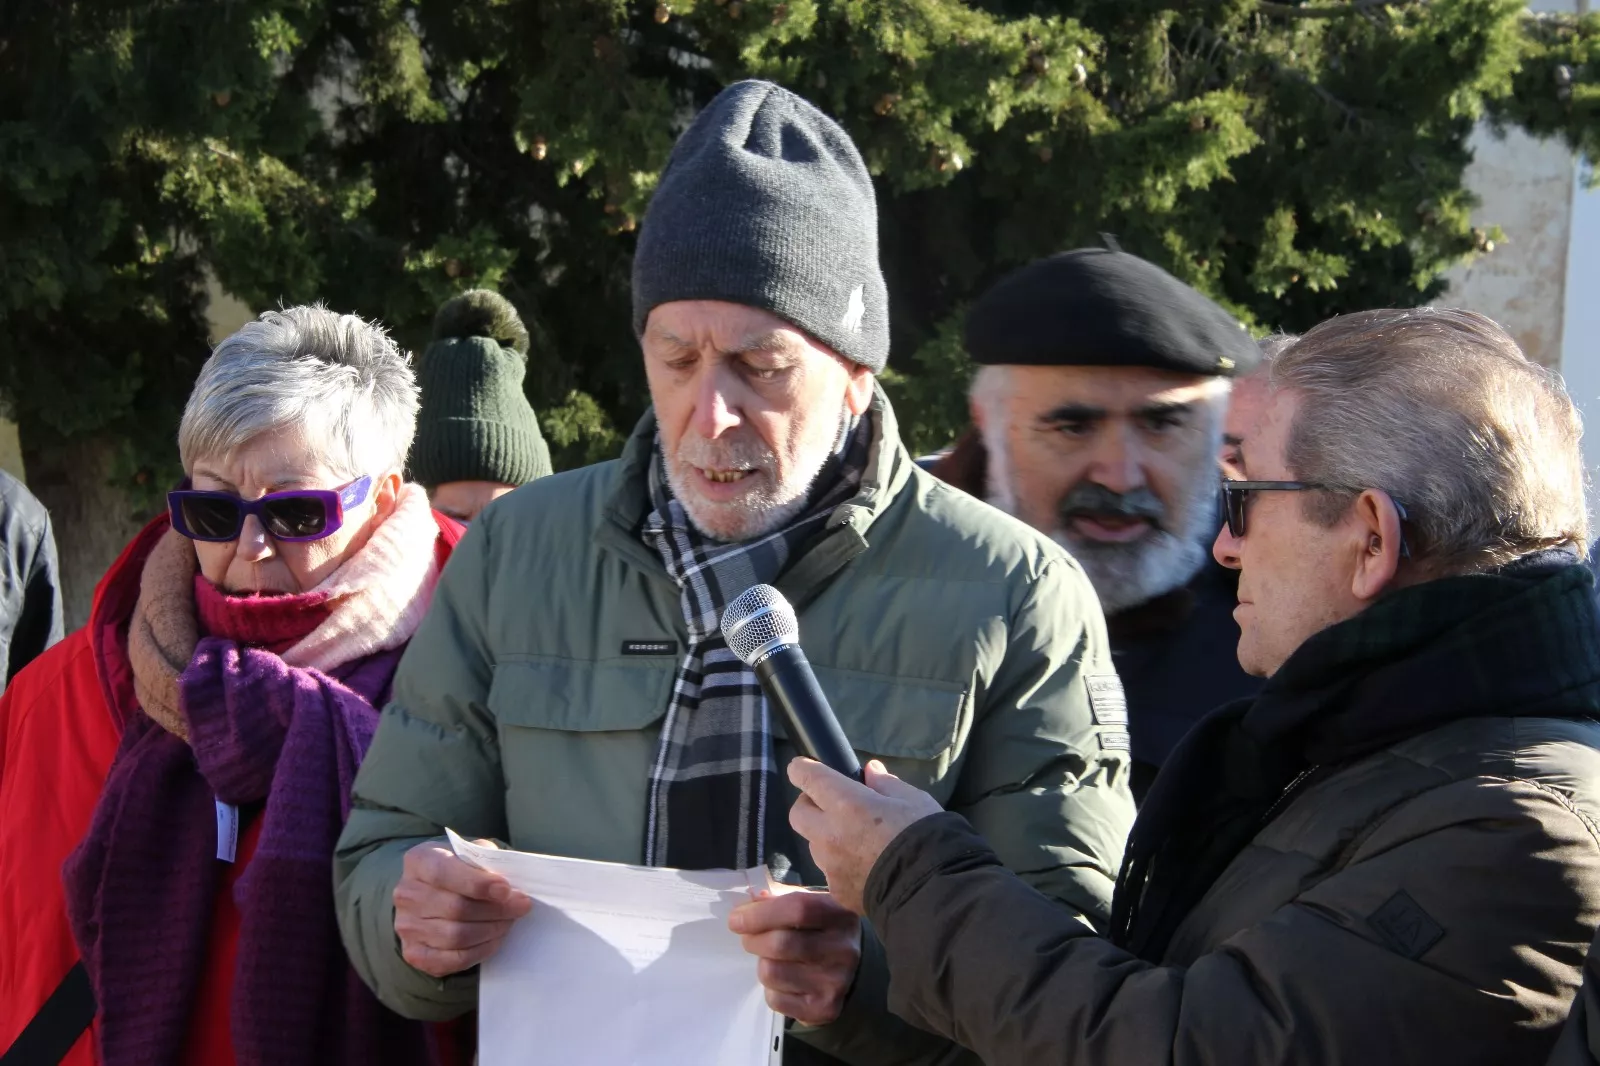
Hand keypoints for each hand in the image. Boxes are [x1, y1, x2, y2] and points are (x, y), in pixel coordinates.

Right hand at [393, 840, 533, 977]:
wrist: (434, 894)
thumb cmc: (460, 870)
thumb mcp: (471, 854)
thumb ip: (487, 862)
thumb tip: (508, 884)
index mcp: (419, 860)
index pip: (444, 873)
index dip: (478, 883)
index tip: (506, 890)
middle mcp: (406, 893)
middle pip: (456, 908)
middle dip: (496, 909)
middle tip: (520, 906)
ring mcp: (406, 926)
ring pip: (456, 936)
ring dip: (491, 930)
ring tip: (509, 922)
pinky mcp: (414, 953)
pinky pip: (452, 959)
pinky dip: (480, 951)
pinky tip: (494, 939)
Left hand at [729, 890, 861, 1025]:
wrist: (854, 972)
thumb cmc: (821, 931)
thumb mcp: (811, 907)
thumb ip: (779, 901)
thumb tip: (745, 908)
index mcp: (841, 915)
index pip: (797, 908)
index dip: (761, 913)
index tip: (736, 919)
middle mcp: (843, 949)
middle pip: (781, 944)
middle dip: (753, 940)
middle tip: (748, 939)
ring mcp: (836, 981)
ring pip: (772, 973)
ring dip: (763, 965)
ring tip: (771, 960)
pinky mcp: (824, 1008)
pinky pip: (776, 999)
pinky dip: (771, 990)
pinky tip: (783, 982)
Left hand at [788, 758, 943, 913]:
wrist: (934, 891)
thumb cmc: (926, 837)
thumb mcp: (913, 800)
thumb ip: (886, 784)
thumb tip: (871, 772)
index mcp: (846, 804)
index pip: (807, 777)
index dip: (802, 769)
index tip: (803, 767)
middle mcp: (830, 834)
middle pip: (798, 813)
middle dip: (809, 805)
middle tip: (831, 805)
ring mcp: (831, 866)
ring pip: (814, 845)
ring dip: (825, 837)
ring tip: (855, 840)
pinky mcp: (838, 891)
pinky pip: (830, 872)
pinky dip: (841, 865)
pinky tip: (865, 867)